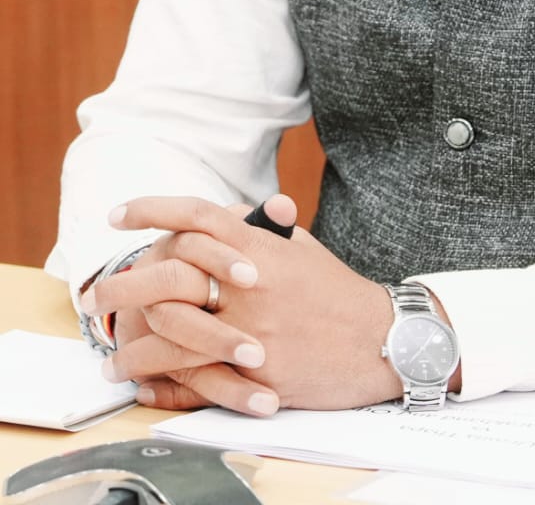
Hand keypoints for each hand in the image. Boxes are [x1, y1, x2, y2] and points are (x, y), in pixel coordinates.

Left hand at [88, 195, 402, 412]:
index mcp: (261, 246)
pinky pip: (194, 375)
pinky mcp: (257, 371)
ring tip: (108, 350)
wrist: (380, 339)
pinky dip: (160, 380)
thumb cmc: (338, 293)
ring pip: (172, 330)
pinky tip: (140, 382)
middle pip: (170, 272)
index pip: (198, 215)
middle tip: (96, 294)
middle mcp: (252, 282)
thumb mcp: (303, 249)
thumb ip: (268, 229)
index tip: (118, 214)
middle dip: (125, 282)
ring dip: (131, 343)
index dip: (154, 208)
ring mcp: (252, 328)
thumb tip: (245, 208)